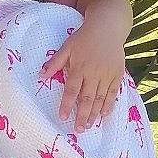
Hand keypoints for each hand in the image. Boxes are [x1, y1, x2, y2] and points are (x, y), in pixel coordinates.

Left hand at [40, 10, 126, 131]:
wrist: (107, 27)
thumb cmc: (84, 37)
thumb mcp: (67, 47)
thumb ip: (55, 62)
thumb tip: (40, 75)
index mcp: (79, 67)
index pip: (72, 90)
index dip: (67, 104)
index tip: (62, 117)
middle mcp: (93, 73)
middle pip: (87, 98)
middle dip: (82, 115)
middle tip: (78, 129)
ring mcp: (106, 75)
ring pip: (100, 98)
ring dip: (94, 113)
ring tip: (89, 126)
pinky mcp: (117, 75)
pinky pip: (113, 93)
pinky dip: (109, 104)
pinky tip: (104, 115)